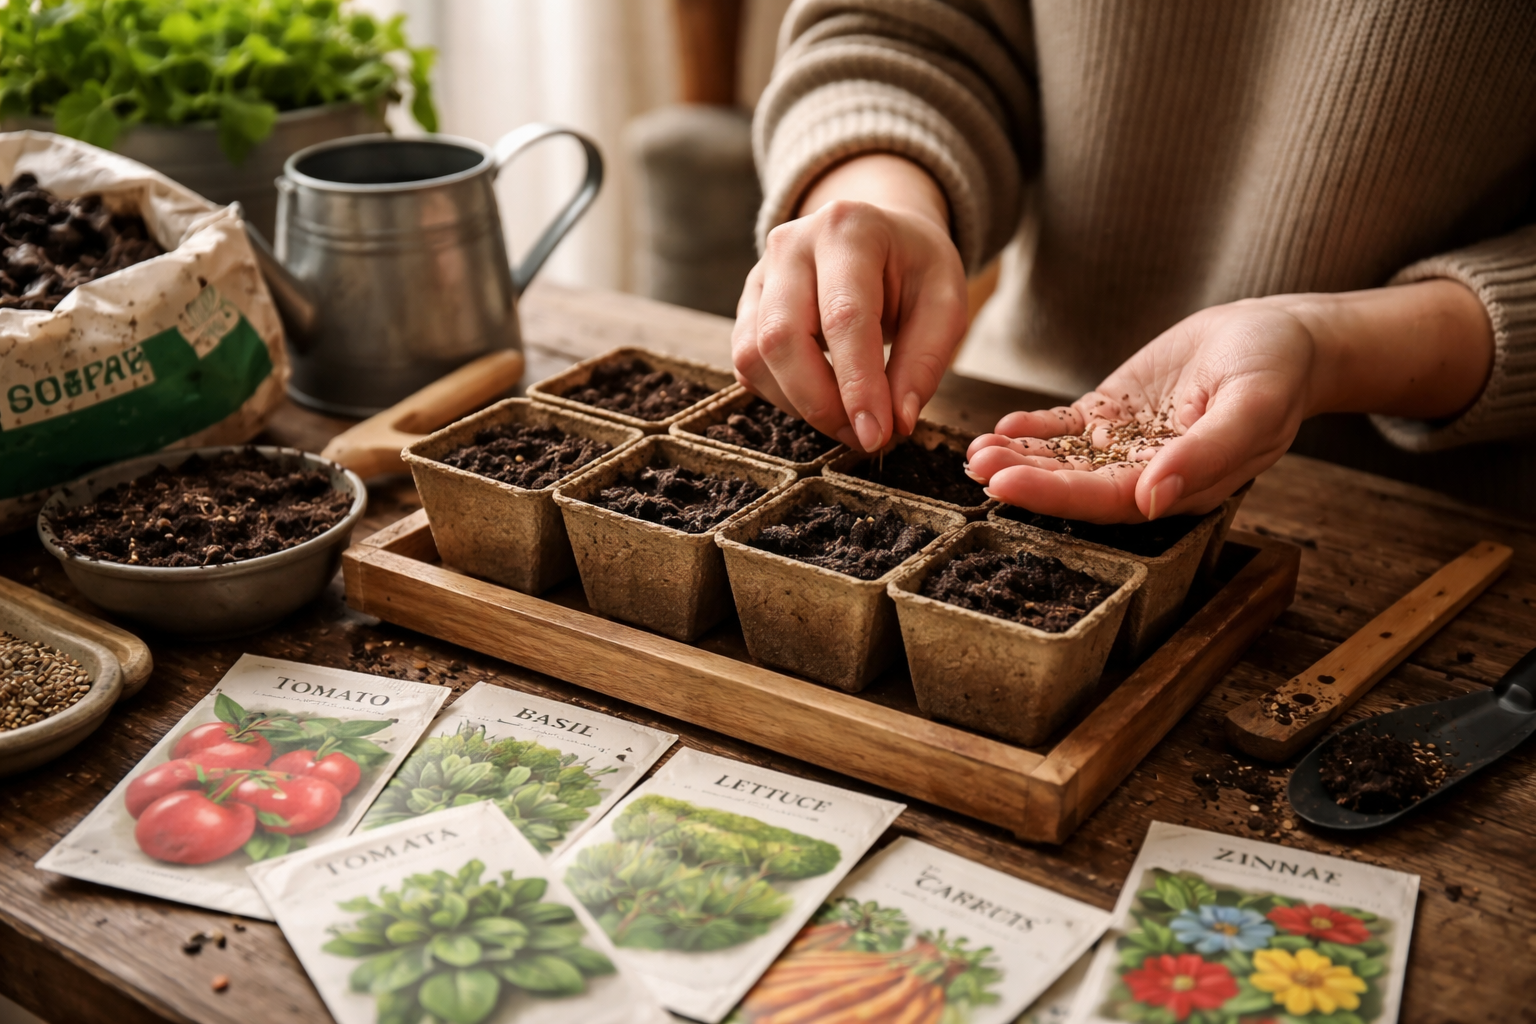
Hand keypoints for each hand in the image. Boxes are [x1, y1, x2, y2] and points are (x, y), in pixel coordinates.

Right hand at [732, 154, 967, 451]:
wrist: (880, 237)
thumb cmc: (914, 269)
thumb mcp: (945, 303)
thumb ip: (924, 362)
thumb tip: (897, 422)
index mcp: (849, 229)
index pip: (844, 317)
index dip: (857, 385)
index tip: (876, 435)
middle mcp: (792, 244)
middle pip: (783, 337)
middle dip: (821, 403)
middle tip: (863, 437)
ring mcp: (760, 274)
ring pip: (755, 356)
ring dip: (801, 405)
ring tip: (848, 419)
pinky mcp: (746, 306)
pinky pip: (748, 364)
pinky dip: (783, 396)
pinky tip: (822, 398)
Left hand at [965, 282, 1493, 522]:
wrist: (1280, 335)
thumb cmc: (1277, 374)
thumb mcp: (1252, 409)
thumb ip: (1205, 456)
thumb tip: (1152, 500)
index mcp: (1179, 486)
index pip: (1106, 501)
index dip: (1055, 496)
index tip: (1007, 485)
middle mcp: (1146, 473)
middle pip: (1074, 484)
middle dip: (1024, 478)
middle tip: (977, 466)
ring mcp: (1126, 443)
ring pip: (1063, 459)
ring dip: (1020, 457)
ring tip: (976, 451)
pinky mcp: (1115, 412)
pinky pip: (1067, 427)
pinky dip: (1035, 428)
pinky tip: (1003, 426)